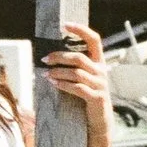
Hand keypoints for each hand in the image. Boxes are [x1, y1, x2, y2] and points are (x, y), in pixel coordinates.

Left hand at [43, 22, 110, 142]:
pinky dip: (64, 85)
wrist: (100, 122)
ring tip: (45, 74)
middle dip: (59, 56)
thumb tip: (52, 56)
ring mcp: (100, 85)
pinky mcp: (96, 98)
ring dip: (58, 72)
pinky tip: (54, 84)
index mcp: (99, 63)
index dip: (81, 30)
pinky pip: (78, 88)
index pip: (94, 39)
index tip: (65, 24)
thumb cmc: (88, 98)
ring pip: (76, 73)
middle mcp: (102, 71)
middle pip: (79, 57)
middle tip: (44, 59)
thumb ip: (76, 67)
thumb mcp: (85, 80)